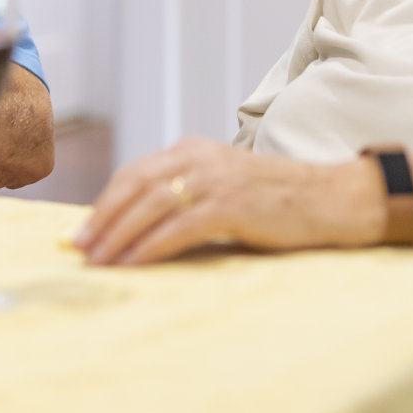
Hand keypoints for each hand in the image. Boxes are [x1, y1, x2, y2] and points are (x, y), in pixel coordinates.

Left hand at [76, 138, 382, 265]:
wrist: (332, 197)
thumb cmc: (278, 200)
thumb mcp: (225, 184)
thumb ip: (187, 195)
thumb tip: (139, 227)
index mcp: (193, 149)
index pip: (135, 173)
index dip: (105, 202)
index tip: (83, 231)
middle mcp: (199, 157)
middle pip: (134, 186)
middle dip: (102, 220)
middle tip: (79, 249)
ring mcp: (216, 179)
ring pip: (150, 205)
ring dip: (119, 236)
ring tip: (99, 262)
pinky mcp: (232, 204)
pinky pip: (179, 226)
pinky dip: (151, 245)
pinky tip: (134, 263)